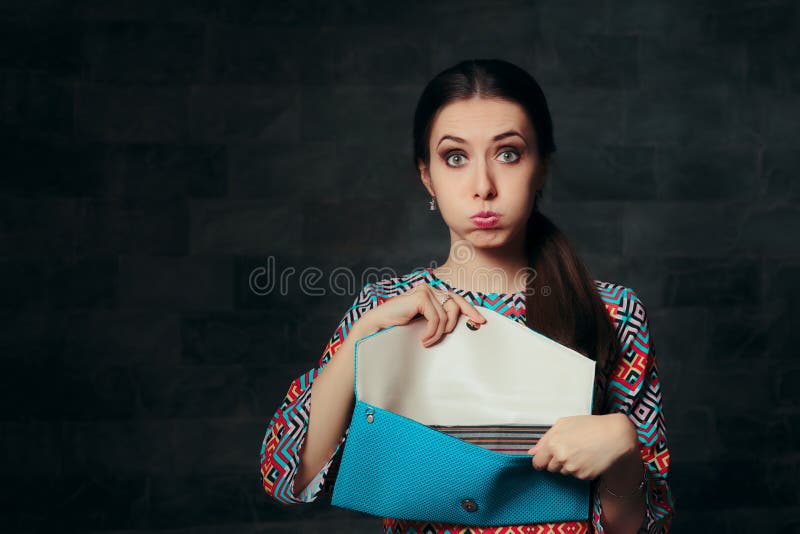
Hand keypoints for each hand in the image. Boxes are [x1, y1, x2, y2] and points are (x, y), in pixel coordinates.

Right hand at [361, 283, 485, 346]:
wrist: (378, 327)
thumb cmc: (399, 328)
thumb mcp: (424, 323)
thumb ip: (439, 319)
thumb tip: (461, 324)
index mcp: (432, 293)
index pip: (457, 298)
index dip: (470, 309)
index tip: (481, 321)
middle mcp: (430, 288)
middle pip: (456, 304)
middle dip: (456, 323)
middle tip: (452, 335)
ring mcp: (425, 290)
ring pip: (446, 315)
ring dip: (439, 333)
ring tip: (427, 341)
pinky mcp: (421, 297)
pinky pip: (437, 318)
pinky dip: (432, 332)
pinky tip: (423, 339)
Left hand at [527, 413, 636, 480]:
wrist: (615, 435)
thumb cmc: (591, 426)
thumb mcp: (564, 423)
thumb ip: (545, 438)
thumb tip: (533, 452)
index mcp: (553, 443)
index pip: (537, 462)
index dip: (541, 460)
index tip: (545, 459)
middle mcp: (561, 458)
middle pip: (550, 468)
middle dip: (556, 461)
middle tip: (570, 448)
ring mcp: (573, 468)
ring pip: (563, 472)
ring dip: (568, 465)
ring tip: (581, 450)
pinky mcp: (584, 476)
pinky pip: (576, 475)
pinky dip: (580, 469)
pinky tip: (588, 457)